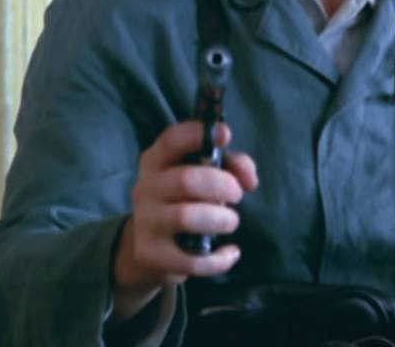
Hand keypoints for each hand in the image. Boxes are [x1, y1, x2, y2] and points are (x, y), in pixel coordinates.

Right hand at [111, 120, 258, 318]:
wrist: (150, 248)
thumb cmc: (185, 201)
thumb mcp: (203, 176)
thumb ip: (230, 165)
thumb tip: (249, 178)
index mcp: (157, 161)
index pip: (171, 140)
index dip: (199, 134)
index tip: (225, 135)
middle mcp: (145, 188)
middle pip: (186, 180)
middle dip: (221, 185)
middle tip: (237, 194)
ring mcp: (146, 222)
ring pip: (186, 217)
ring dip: (220, 219)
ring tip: (230, 221)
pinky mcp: (151, 254)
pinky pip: (191, 260)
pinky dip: (219, 259)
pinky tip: (230, 253)